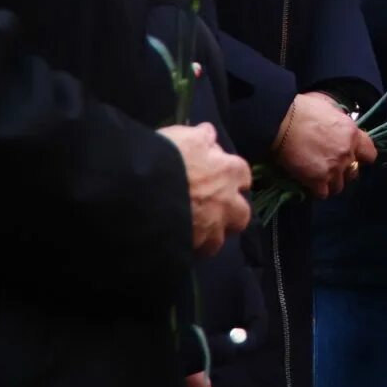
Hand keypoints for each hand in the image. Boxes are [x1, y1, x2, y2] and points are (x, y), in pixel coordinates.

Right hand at [161, 122, 250, 255]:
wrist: (144, 191)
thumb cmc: (167, 157)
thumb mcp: (184, 136)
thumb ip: (201, 136)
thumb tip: (210, 134)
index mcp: (228, 172)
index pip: (242, 174)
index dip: (232, 176)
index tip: (222, 175)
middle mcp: (227, 203)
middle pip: (242, 213)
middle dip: (232, 212)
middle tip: (214, 209)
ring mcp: (212, 229)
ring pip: (221, 238)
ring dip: (211, 234)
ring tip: (195, 230)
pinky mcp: (194, 247)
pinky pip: (198, 253)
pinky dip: (192, 248)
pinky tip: (180, 241)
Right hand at [272, 92, 376, 197]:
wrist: (280, 121)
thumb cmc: (302, 109)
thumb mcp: (329, 107)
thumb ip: (339, 121)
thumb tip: (339, 125)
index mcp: (352, 134)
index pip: (370, 154)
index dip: (361, 156)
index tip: (351, 156)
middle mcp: (347, 153)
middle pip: (353, 172)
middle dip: (343, 171)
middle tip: (330, 166)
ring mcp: (333, 168)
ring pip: (339, 186)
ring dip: (330, 182)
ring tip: (318, 175)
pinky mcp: (317, 180)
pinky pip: (323, 193)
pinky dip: (317, 189)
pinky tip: (309, 182)